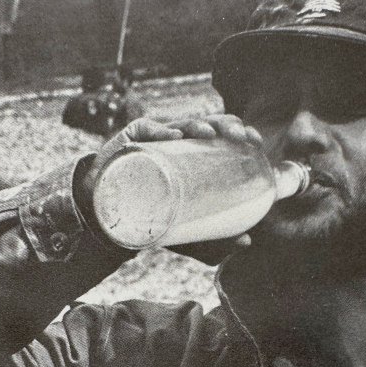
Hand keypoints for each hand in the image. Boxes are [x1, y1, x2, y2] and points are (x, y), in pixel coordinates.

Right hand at [80, 116, 262, 263]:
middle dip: (227, 125)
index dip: (241, 134)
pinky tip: (174, 136)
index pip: (223, 137)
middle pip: (207, 126)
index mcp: (197, 157)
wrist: (110, 220)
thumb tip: (246, 242)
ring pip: (180, 124)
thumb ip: (215, 243)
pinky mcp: (130, 141)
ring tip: (210, 134)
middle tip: (240, 138)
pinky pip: (145, 129)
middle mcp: (179, 144)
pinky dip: (160, 130)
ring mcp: (155, 141)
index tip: (255, 143)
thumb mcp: (188, 236)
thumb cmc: (155, 219)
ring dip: (199, 124)